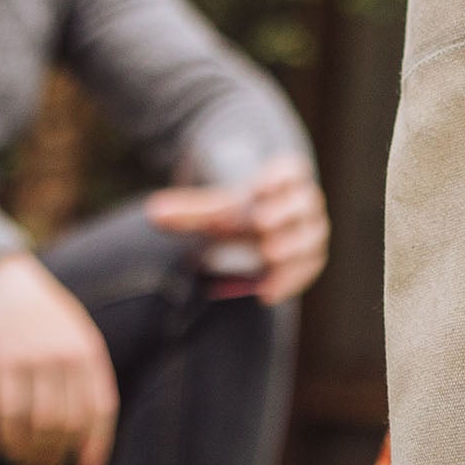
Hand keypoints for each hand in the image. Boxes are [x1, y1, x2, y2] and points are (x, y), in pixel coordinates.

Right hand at [0, 252, 119, 464]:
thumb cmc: (38, 318)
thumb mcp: (72, 336)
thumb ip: (81, 375)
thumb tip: (86, 435)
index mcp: (89, 351)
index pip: (100, 408)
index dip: (97, 443)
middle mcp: (65, 355)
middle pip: (69, 422)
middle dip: (60, 453)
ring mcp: (33, 358)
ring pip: (39, 424)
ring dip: (34, 453)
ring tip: (29, 464)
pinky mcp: (0, 363)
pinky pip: (8, 415)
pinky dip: (9, 441)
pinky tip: (9, 451)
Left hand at [146, 156, 327, 304]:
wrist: (263, 228)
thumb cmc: (240, 211)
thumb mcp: (218, 206)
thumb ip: (191, 210)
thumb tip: (154, 214)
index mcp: (285, 179)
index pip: (292, 170)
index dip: (280, 177)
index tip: (259, 187)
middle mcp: (304, 203)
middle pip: (304, 203)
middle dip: (284, 213)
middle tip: (261, 223)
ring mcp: (311, 231)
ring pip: (311, 238)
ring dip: (291, 247)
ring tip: (269, 255)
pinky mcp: (310, 258)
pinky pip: (308, 269)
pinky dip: (289, 281)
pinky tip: (265, 294)